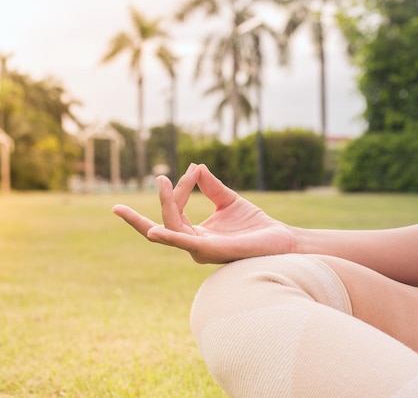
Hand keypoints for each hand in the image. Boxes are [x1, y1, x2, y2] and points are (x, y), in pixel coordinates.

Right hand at [112, 164, 293, 263]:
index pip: (174, 212)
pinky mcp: (213, 251)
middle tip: (139, 192)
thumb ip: (211, 186)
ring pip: (172, 231)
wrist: (279, 238)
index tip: (192, 170)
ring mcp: (202, 250)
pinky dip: (170, 237)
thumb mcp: (227, 199)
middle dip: (145, 214)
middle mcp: (194, 245)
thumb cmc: (253, 224)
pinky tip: (154, 231)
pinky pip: (187, 244)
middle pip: (161, 228)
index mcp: (195, 234)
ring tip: (155, 190)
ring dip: (165, 208)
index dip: (177, 191)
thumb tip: (196, 166)